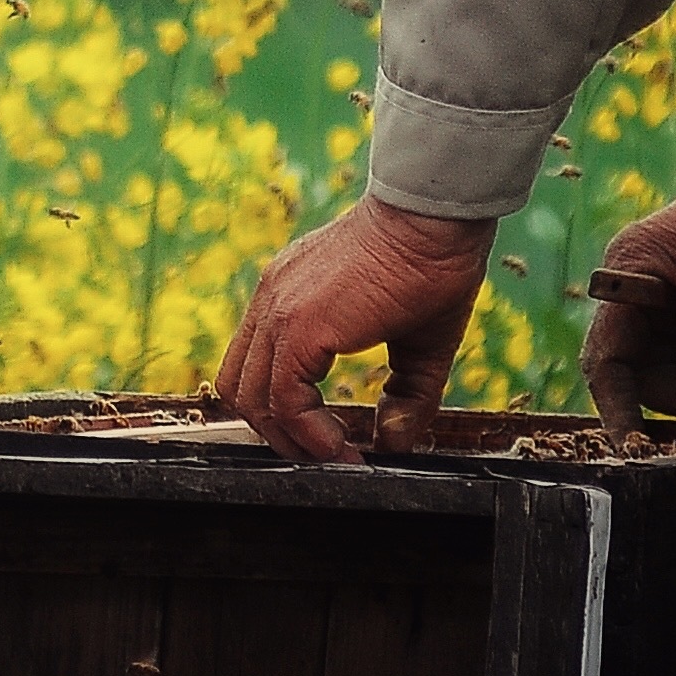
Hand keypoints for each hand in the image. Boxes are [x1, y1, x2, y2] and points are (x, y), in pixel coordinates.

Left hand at [214, 195, 496, 458]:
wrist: (434, 220)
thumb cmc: (432, 266)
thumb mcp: (416, 343)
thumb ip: (404, 395)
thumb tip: (394, 442)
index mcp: (289, 296)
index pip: (255, 367)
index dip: (282, 413)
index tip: (327, 439)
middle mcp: (273, 300)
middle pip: (241, 388)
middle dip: (279, 434)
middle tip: (325, 455)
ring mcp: (279, 310)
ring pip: (251, 398)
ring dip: (290, 440)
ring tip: (334, 455)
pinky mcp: (298, 325)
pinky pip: (283, 398)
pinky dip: (306, 432)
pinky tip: (339, 443)